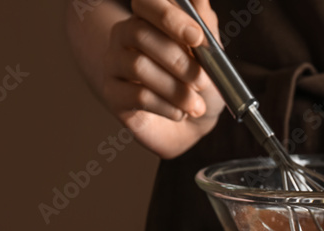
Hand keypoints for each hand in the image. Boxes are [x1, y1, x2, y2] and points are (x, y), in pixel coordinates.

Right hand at [103, 0, 226, 157]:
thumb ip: (204, 24)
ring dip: (176, 89)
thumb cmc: (197, 84)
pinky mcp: (113, 94)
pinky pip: (138, 96)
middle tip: (203, 81)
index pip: (145, 3)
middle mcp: (124, 36)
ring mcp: (114, 64)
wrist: (192, 125)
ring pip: (138, 67)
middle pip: (139, 33)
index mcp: (148, 18)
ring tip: (196, 105)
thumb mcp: (209, 52)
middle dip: (178, 60)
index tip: (197, 37)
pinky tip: (179, 113)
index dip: (169, 18)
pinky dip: (167, 107)